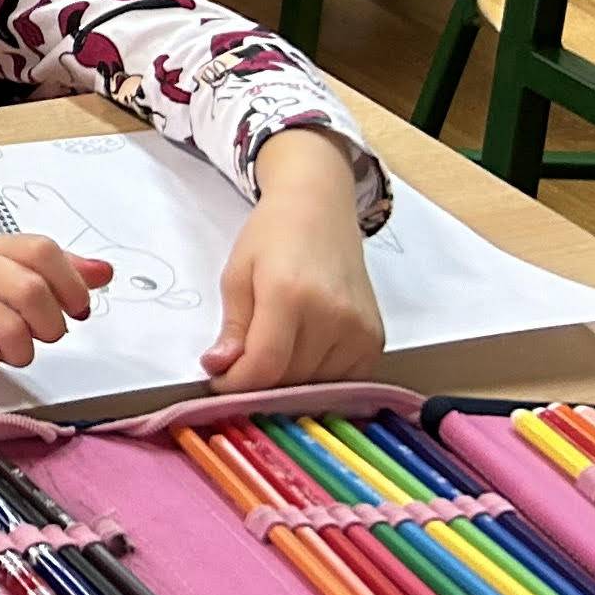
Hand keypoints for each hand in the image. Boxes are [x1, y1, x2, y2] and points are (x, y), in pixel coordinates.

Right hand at [0, 235, 108, 378]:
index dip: (70, 284)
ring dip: (21, 353)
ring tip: (10, 350)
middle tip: (43, 335)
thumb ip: (56, 272)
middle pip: (31, 292)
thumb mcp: (5, 268)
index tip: (77, 308)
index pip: (43, 251)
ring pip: (10, 330)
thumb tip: (104, 273)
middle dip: (50, 326)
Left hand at [203, 132, 384, 391]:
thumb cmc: (272, 236)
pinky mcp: (376, 338)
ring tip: (272, 352)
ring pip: (316, 384)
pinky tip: (301, 354)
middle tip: (240, 366)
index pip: (265, 365)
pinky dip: (318, 378)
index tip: (219, 382)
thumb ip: (232, 327)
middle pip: (290, 379)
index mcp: (290, 295)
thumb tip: (218, 369)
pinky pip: (343, 379)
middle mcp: (332, 315)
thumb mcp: (237, 275)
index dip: (237, 384)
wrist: (320, 209)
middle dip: (259, 382)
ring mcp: (360, 329)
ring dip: (288, 382)